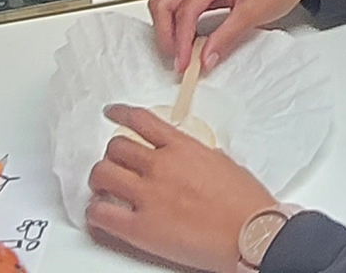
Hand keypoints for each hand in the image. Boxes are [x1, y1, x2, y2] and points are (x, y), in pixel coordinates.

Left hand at [87, 104, 276, 272]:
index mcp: (183, 147)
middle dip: (111, 153)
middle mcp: (161, 165)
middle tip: (114, 161)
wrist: (249, 232)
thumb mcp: (222, 162)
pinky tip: (102, 212)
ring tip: (104, 187)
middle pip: (116, 146)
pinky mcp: (140, 228)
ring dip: (100, 179)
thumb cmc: (244, 201)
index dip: (121, 113)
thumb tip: (183, 158)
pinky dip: (95, 211)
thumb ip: (195, 156)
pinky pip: (100, 214)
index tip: (112, 112)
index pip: (142, 120)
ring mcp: (148, 195)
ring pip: (102, 174)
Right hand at [149, 0, 317, 74]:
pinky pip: (183, 4)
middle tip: (177, 59)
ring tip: (182, 52)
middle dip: (165, 34)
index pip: (184, 12)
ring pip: (170, 3)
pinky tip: (189, 39)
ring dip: (170, 28)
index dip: (181, 42)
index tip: (184, 63)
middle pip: (165, 4)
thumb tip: (204, 57)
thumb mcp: (253, 13)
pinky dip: (180, 22)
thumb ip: (225, 37)